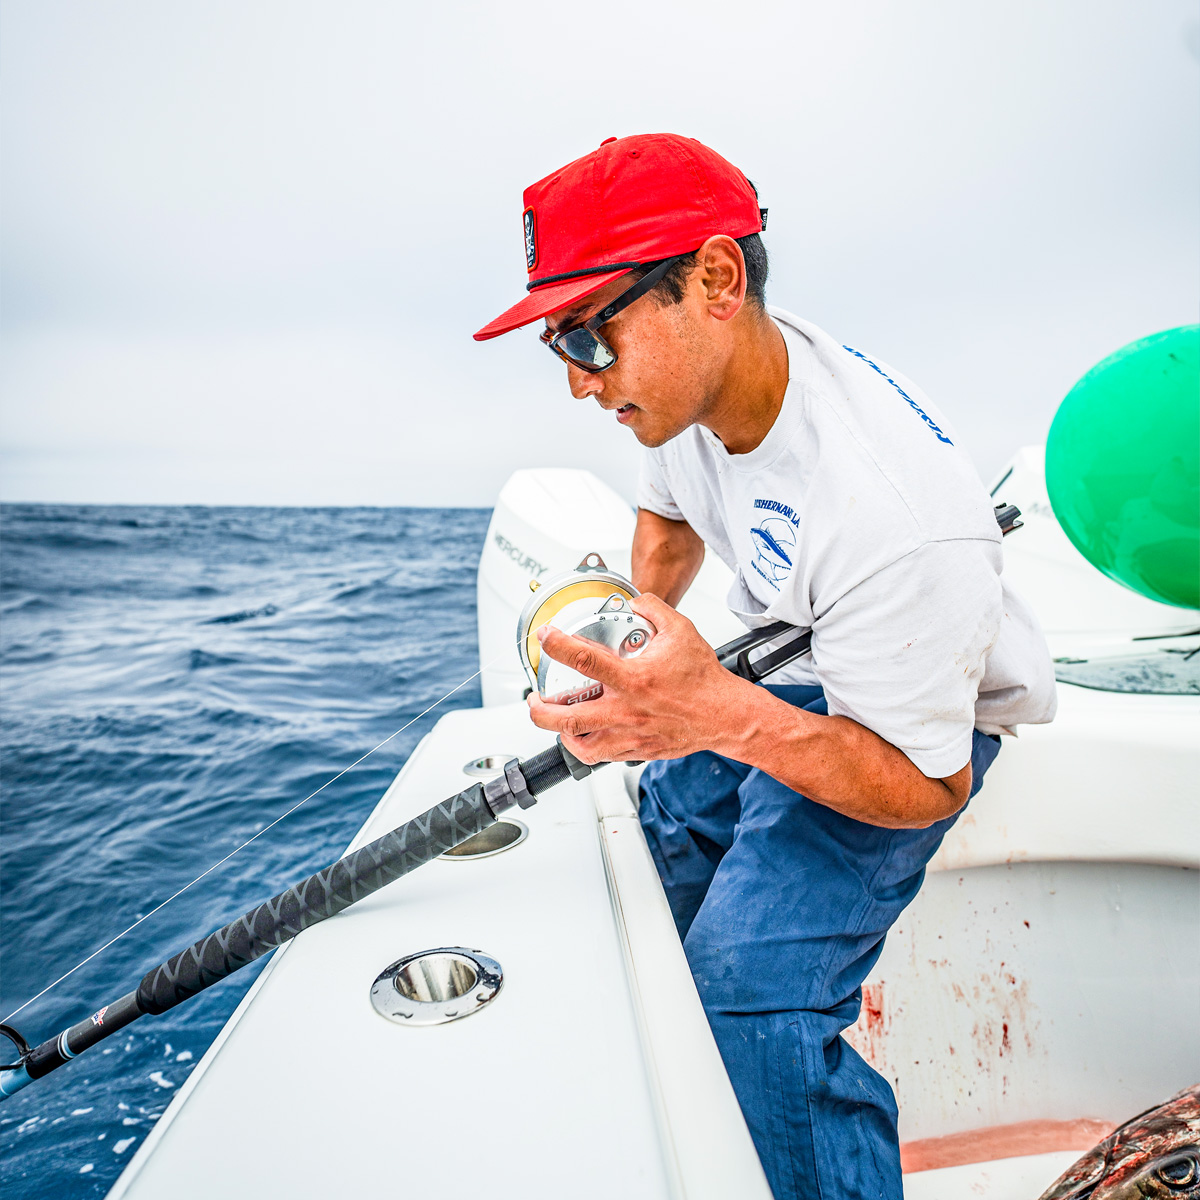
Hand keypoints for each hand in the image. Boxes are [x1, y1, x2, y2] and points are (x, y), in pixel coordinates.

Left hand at [525, 593, 753, 764]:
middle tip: (535, 696)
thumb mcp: (680, 631)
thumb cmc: (704, 680)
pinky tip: (578, 734)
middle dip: (539, 707)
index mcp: (635, 680)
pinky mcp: (634, 750)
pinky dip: (581, 746)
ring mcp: (629, 735)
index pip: (584, 661)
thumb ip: (654, 609)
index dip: (557, 645)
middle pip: (566, 718)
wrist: (724, 716)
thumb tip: (635, 601)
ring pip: (578, 743)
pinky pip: (597, 756)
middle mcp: (627, 711)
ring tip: (551, 717)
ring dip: (557, 731)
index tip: (545, 636)